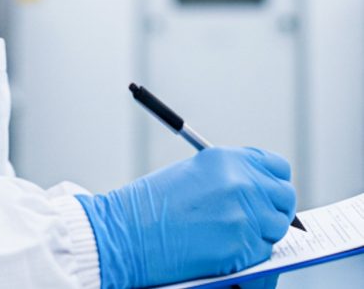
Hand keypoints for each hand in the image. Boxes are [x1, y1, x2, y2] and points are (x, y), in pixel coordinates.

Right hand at [76, 146, 295, 288]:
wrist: (130, 232)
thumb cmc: (155, 204)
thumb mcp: (195, 173)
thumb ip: (232, 176)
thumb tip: (261, 190)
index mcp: (228, 159)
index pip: (277, 167)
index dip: (274, 181)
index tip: (268, 192)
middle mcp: (242, 183)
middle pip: (285, 197)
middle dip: (274, 208)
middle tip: (256, 218)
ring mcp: (246, 216)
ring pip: (277, 228)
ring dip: (262, 232)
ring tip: (229, 233)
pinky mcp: (244, 249)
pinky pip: (263, 252)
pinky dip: (249, 254)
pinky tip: (221, 247)